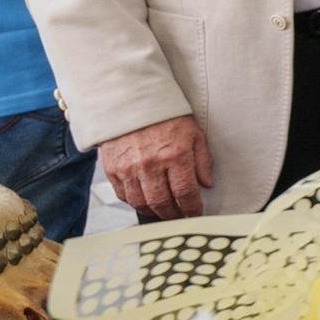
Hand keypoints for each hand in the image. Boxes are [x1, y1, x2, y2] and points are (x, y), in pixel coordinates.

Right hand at [98, 114, 212, 219]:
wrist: (132, 103)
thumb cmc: (166, 118)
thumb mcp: (194, 134)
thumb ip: (202, 161)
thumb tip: (206, 184)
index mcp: (175, 155)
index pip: (186, 192)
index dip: (192, 208)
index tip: (196, 213)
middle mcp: (150, 165)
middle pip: (162, 203)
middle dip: (174, 214)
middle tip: (180, 216)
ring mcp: (129, 168)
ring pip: (141, 203)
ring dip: (154, 212)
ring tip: (163, 211)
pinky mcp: (112, 169)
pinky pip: (123, 195)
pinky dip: (135, 202)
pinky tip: (145, 201)